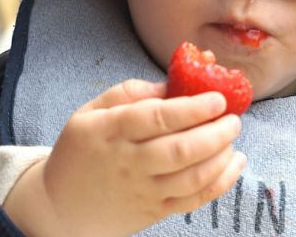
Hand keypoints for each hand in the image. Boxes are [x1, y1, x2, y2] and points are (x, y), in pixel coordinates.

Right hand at [6, 79, 245, 236]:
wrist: (59, 206)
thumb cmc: (80, 150)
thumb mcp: (90, 111)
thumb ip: (128, 93)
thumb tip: (171, 84)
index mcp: (111, 131)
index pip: (157, 118)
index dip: (192, 108)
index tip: (217, 98)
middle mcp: (129, 163)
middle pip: (180, 150)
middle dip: (216, 133)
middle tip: (233, 118)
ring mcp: (143, 191)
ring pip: (192, 178)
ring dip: (222, 156)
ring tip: (233, 136)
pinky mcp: (154, 212)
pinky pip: (193, 200)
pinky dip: (221, 182)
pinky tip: (235, 163)